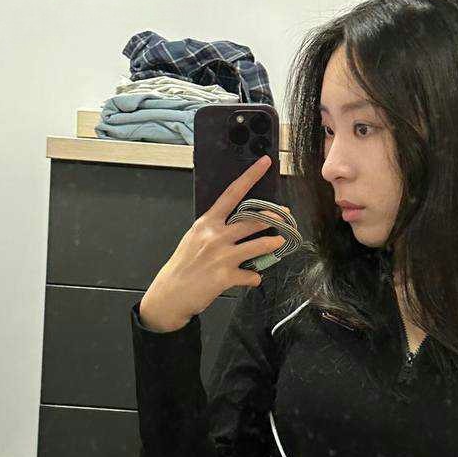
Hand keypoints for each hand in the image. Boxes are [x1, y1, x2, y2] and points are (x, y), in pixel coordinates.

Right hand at [144, 154, 285, 325]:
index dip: (250, 176)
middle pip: (253, 219)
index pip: (232, 193)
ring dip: (274, 243)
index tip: (264, 163)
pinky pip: (251, 274)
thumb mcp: (194, 239)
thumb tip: (237, 227)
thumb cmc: (183, 266)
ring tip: (279, 243)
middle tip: (286, 217)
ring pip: (259, 244)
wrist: (171, 293)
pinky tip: (252, 277)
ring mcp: (222, 256)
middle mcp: (215, 236)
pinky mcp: (226, 276)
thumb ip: (215, 230)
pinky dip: (254, 277)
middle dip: (275, 217)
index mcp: (207, 223)